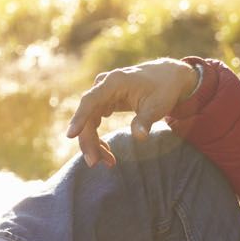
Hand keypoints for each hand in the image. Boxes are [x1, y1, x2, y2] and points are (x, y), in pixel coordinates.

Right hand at [64, 59, 200, 166]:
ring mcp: (102, 94)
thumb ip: (145, 120)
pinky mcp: (104, 102)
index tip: (71, 135)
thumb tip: (139, 137)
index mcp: (115, 82)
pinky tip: (107, 153)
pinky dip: (98, 138)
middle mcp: (104, 86)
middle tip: (95, 163)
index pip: (91, 101)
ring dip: (94, 143)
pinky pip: (94, 121)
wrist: (167, 77)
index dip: (80, 118)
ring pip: (89, 121)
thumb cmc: (163, 89)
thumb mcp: (157, 106)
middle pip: (88, 115)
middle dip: (89, 140)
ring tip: (107, 162)